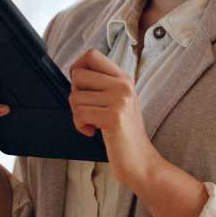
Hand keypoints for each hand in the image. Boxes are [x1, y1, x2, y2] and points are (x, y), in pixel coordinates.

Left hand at [68, 48, 155, 184]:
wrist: (140, 161)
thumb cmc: (123, 133)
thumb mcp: (117, 101)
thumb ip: (102, 85)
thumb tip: (75, 73)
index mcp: (123, 78)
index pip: (92, 55)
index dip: (77, 67)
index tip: (79, 86)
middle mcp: (123, 84)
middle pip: (78, 75)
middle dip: (75, 95)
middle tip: (87, 110)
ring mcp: (119, 99)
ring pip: (75, 97)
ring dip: (77, 114)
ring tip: (92, 123)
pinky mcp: (113, 117)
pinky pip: (79, 113)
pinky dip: (79, 125)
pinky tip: (92, 131)